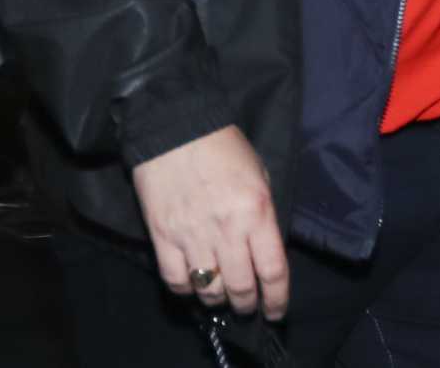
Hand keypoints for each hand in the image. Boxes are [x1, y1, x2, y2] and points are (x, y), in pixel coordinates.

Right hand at [130, 125, 289, 320]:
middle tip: (249, 306)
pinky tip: (194, 287)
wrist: (176, 128)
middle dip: (248, 304)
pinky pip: (175, 279)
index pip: (272, 270)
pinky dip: (187, 291)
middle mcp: (226, 228)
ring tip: (223, 299)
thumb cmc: (224, 148)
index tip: (276, 311)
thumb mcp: (260, 176)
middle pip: (240, 286)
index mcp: (257, 211)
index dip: (277, 298)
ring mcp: (191, 234)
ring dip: (219, 301)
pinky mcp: (162, 236)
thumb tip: (263, 251)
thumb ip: (263, 215)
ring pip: (208, 289)